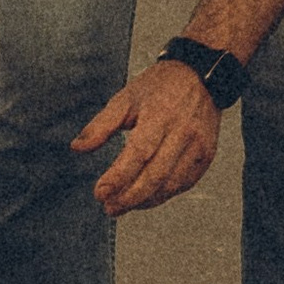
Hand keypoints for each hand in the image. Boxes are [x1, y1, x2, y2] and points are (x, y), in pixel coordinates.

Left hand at [73, 59, 222, 215]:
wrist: (201, 75)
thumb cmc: (160, 87)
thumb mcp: (126, 98)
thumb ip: (100, 125)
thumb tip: (77, 148)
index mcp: (161, 114)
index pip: (139, 152)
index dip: (119, 176)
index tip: (100, 192)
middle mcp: (183, 131)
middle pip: (155, 174)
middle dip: (129, 197)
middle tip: (109, 207)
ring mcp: (198, 145)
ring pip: (170, 184)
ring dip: (144, 201)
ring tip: (122, 206)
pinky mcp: (206, 155)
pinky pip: (183, 184)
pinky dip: (162, 195)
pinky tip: (145, 198)